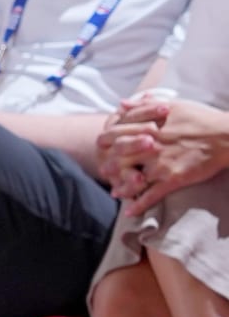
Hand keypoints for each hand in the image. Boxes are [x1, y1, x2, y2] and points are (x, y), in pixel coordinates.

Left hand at [101, 95, 228, 204]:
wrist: (225, 136)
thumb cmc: (201, 117)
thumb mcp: (172, 105)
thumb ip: (143, 105)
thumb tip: (121, 105)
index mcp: (149, 125)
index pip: (117, 132)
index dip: (107, 140)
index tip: (101, 144)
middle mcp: (151, 144)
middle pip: (120, 156)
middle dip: (109, 164)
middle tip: (103, 171)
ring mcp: (161, 162)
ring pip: (132, 177)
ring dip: (121, 186)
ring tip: (115, 193)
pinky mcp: (173, 178)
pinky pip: (151, 194)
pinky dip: (139, 204)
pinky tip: (130, 211)